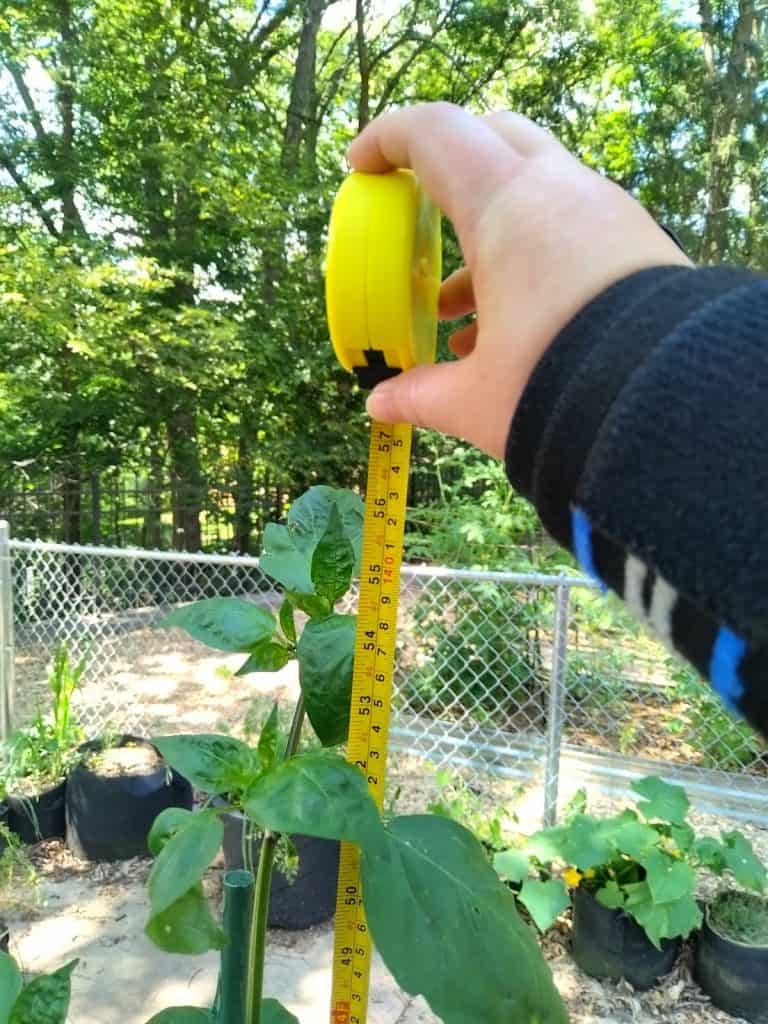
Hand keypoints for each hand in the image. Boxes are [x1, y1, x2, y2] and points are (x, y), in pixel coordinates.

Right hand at [348, 103, 690, 457]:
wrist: (670, 409)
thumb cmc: (554, 389)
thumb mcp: (476, 399)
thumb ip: (421, 394)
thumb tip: (380, 405)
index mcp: (505, 207)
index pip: (435, 134)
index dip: (387, 140)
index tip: (360, 170)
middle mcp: (559, 190)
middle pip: (492, 138)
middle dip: (448, 167)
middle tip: (419, 213)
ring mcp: (606, 212)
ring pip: (535, 190)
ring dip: (489, 233)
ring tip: (456, 311)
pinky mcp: (637, 243)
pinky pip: (572, 227)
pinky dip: (533, 256)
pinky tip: (513, 329)